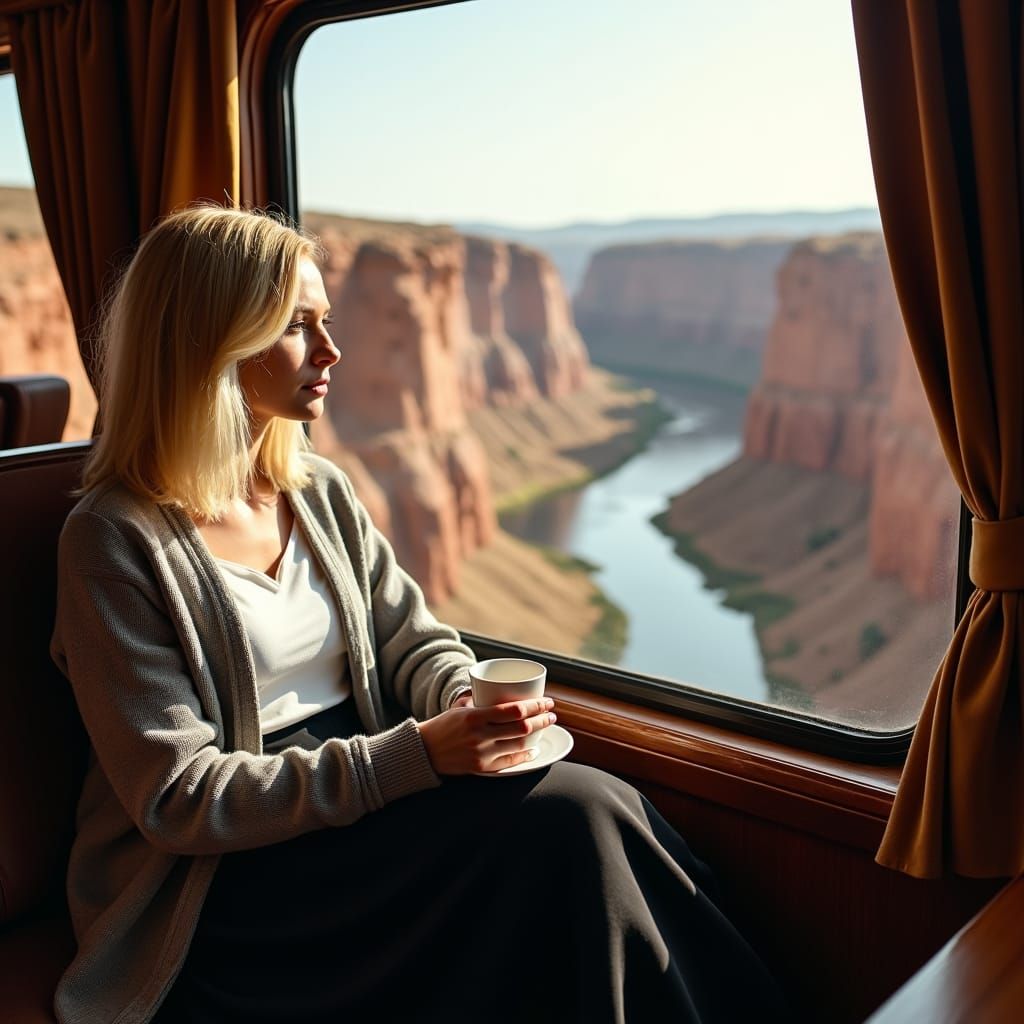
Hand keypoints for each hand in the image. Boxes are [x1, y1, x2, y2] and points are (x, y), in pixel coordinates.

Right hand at [417, 697, 556, 774]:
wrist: (425, 751)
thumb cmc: (443, 725)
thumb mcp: (460, 707)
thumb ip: (481, 700)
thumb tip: (501, 690)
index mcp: (475, 716)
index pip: (514, 710)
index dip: (535, 706)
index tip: (547, 701)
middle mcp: (480, 735)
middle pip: (521, 728)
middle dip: (542, 719)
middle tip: (551, 714)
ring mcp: (481, 753)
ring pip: (518, 744)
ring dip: (537, 735)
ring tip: (546, 727)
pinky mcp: (481, 768)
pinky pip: (509, 761)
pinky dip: (524, 755)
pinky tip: (533, 749)